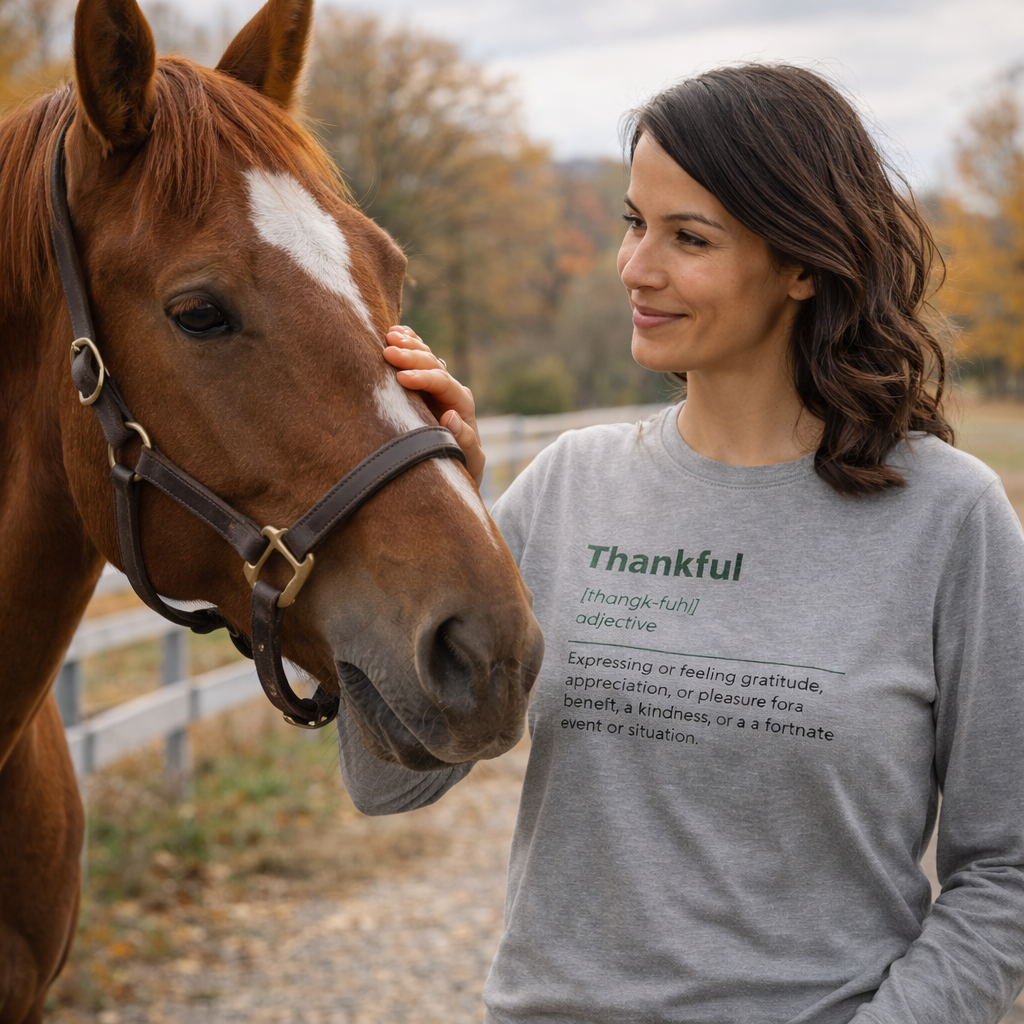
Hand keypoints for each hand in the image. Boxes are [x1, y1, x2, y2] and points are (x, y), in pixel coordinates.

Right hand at [384, 326, 484, 486]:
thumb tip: (452, 417)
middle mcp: (451, 389)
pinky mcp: (425, 384)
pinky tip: (397, 330)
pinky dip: (409, 342)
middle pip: (433, 364)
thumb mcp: (469, 460)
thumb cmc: (463, 466)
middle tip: (388, 351)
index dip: (423, 377)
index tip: (402, 377)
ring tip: (389, 335)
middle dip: (411, 356)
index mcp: (462, 404)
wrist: (458, 466)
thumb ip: (466, 441)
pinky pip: (418, 357)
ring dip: (408, 344)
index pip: (443, 383)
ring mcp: (437, 384)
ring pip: (425, 356)